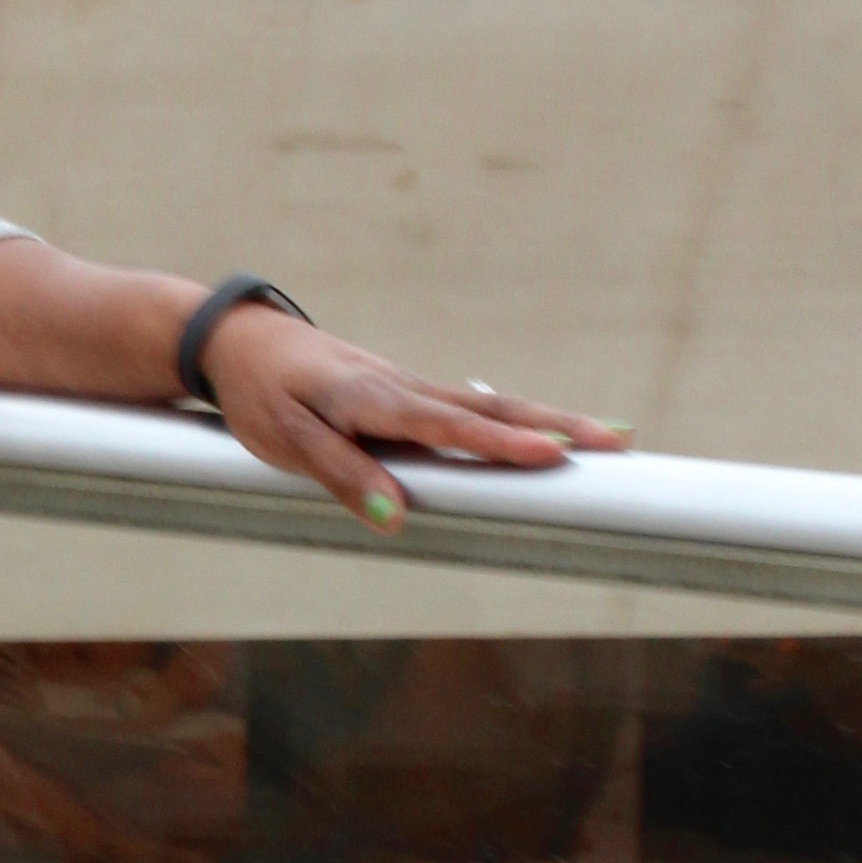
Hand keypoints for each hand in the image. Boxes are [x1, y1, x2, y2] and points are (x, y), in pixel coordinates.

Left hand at [203, 310, 630, 537]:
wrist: (241, 343)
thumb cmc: (260, 394)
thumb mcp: (286, 441)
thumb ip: (342, 476)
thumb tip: (397, 519)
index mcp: (374, 398)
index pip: (448, 426)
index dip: (500, 444)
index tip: (552, 455)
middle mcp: (404, 388)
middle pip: (491, 410)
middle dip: (557, 427)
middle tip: (619, 442)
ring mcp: (410, 388)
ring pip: (489, 407)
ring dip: (548, 421)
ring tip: (608, 436)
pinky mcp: (407, 394)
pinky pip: (470, 409)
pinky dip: (514, 420)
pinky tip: (546, 433)